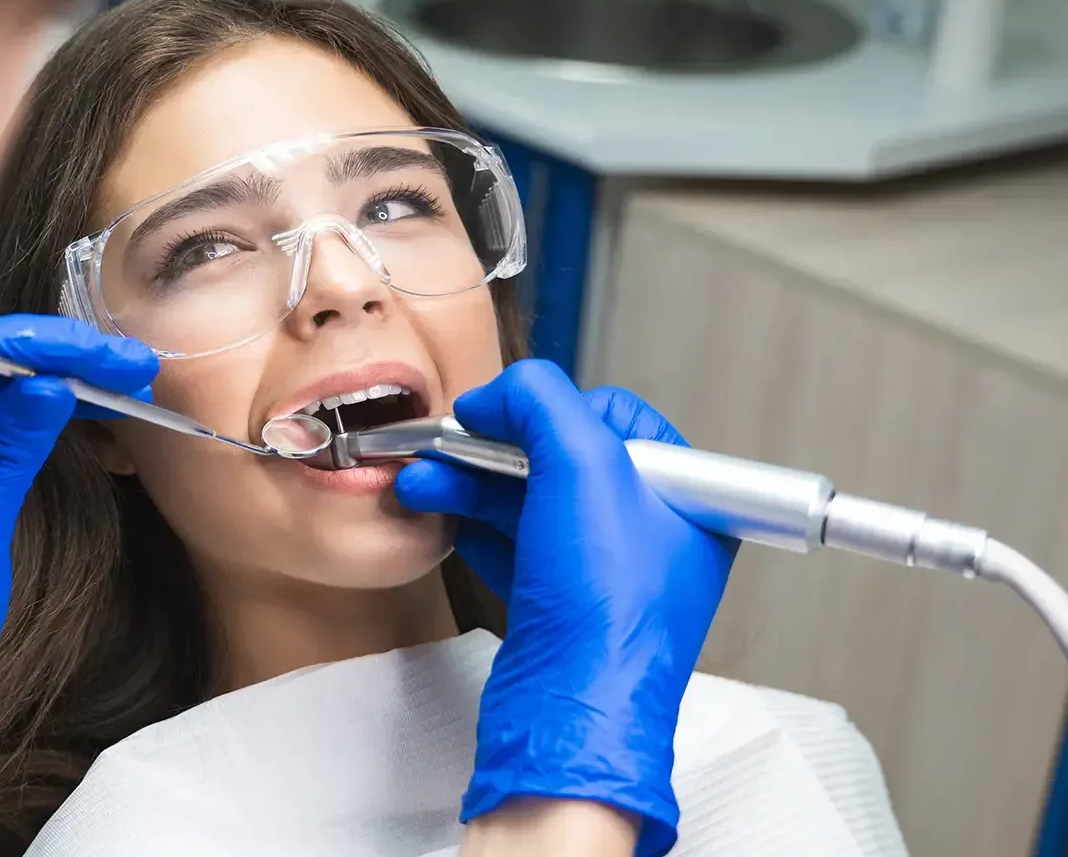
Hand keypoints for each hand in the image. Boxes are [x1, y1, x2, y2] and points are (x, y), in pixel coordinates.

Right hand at [395, 360, 736, 856]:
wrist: (571, 714)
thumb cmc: (604, 610)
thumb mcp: (583, 467)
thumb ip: (542, 402)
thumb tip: (503, 392)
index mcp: (683, 496)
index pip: (613, 417)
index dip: (548, 409)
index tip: (495, 413)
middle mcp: (650, 533)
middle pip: (559, 459)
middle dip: (491, 450)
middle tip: (445, 447)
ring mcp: (603, 574)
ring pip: (528, 504)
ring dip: (468, 485)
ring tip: (423, 484)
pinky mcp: (560, 608)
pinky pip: (513, 548)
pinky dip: (475, 528)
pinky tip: (445, 520)